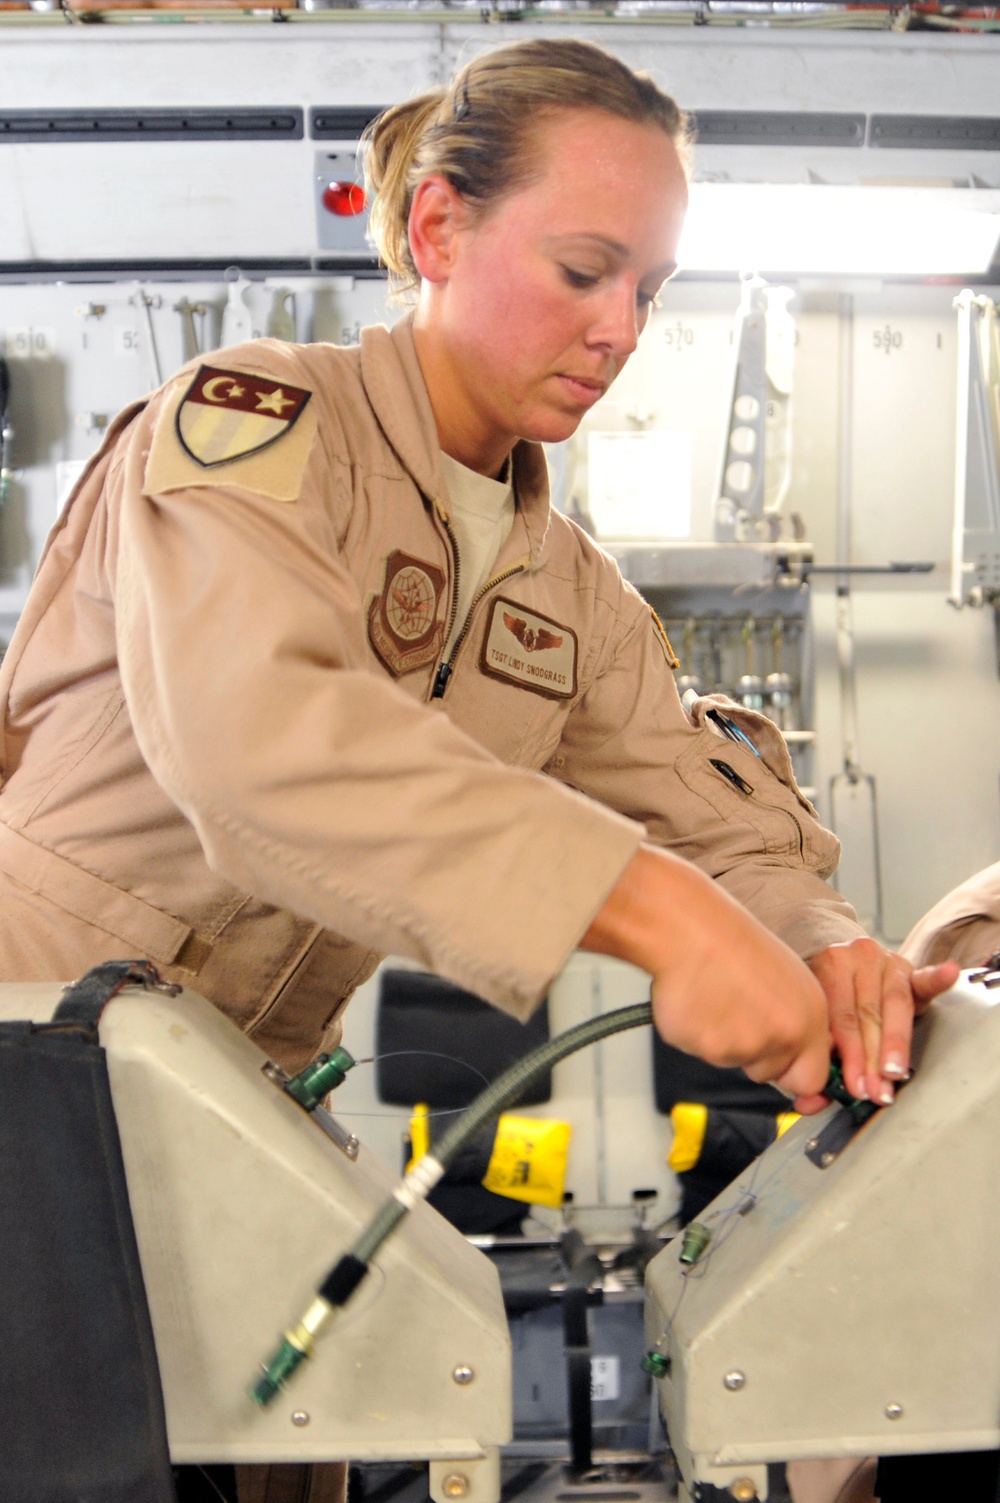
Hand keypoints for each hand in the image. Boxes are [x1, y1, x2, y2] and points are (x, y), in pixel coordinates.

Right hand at [580, 844, 830, 1103]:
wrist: (688, 927)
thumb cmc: (731, 942)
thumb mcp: (787, 979)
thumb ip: (796, 1022)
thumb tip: (795, 1059)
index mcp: (809, 1017)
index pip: (813, 1078)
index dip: (798, 1081)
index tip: (791, 1085)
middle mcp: (780, 1036)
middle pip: (770, 1075)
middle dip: (756, 1056)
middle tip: (740, 1015)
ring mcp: (741, 1046)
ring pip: (733, 1061)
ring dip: (723, 1038)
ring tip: (716, 995)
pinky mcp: (703, 1048)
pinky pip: (700, 1051)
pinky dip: (696, 1032)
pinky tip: (697, 999)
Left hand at [800, 938, 959, 1110]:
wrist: (840, 962)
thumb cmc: (828, 996)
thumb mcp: (817, 1015)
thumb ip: (818, 1052)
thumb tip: (810, 1098)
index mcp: (828, 966)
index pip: (841, 1016)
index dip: (850, 1055)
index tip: (856, 1085)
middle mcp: (857, 958)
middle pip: (868, 1013)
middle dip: (873, 1058)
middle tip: (875, 1088)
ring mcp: (887, 962)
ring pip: (895, 1004)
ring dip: (896, 1043)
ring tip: (895, 1072)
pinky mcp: (911, 969)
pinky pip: (925, 977)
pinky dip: (938, 979)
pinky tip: (948, 975)